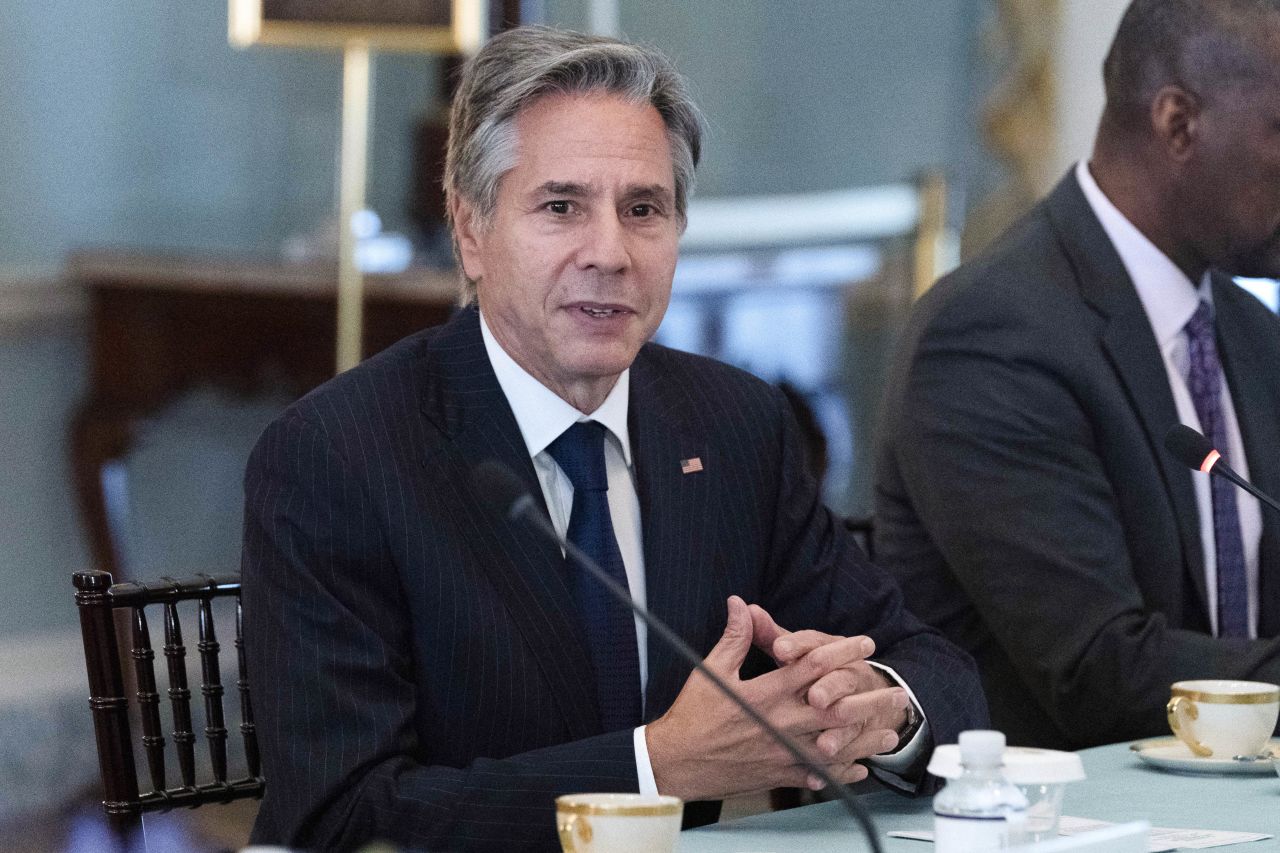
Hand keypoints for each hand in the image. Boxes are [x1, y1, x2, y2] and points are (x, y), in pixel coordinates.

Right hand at [645, 596, 905, 800]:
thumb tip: (741, 604)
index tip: (863, 644)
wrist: (676, 762)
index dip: (842, 652)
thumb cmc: (692, 716)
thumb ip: (734, 637)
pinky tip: (859, 769)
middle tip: (896, 693)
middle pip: (836, 709)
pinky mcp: (778, 774)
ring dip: (865, 740)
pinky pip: (817, 776)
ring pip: (835, 746)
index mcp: (765, 693)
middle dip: (869, 700)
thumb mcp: (711, 670)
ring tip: (891, 734)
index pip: (813, 667)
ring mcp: (782, 751)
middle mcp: (779, 723)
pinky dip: (841, 773)